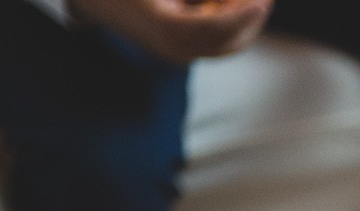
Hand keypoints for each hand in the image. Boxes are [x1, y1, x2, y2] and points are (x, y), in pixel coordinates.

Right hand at [69, 0, 271, 63]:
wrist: (97, 1)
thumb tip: (220, 1)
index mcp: (166, 28)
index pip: (217, 28)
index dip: (242, 14)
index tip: (262, 1)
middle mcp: (176, 49)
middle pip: (231, 40)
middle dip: (252, 17)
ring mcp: (181, 55)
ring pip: (229, 44)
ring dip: (245, 21)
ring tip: (253, 0)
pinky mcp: (184, 52)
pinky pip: (220, 43)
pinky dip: (232, 23)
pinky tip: (231, 4)